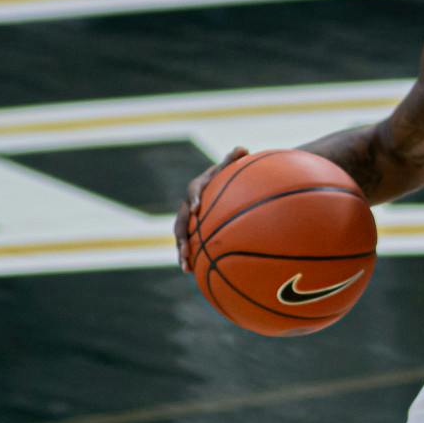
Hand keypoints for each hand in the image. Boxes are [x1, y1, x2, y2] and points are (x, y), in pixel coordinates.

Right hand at [175, 147, 247, 269]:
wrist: (220, 186)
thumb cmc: (228, 176)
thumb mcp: (231, 167)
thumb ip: (235, 159)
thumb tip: (242, 148)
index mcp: (198, 187)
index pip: (193, 191)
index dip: (194, 199)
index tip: (197, 209)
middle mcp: (189, 204)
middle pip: (181, 221)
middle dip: (182, 236)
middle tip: (184, 249)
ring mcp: (189, 219)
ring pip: (182, 237)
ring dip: (182, 252)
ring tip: (185, 268)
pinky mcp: (193, 230)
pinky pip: (191, 244)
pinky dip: (191, 258)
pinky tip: (195, 274)